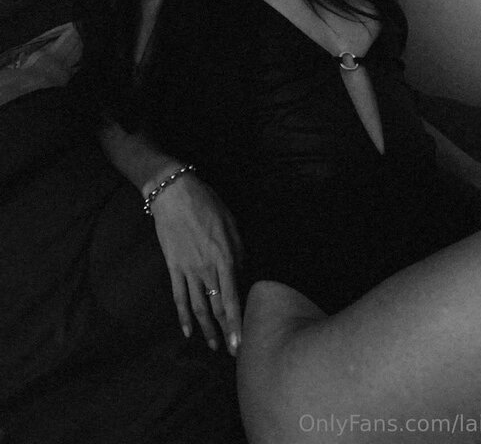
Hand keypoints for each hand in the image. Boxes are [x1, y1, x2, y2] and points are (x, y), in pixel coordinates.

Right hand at [148, 173, 242, 354]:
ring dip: (206, 329)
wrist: (173, 194)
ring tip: (214, 346)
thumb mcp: (231, 222)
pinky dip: (183, 316)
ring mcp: (188, 270)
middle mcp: (207, 269)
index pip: (233, 298)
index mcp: (225, 257)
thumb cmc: (206, 203)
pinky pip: (179, 297)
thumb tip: (241, 273)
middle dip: (226, 331)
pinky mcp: (173, 268)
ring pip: (199, 307)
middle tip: (233, 352)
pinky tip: (187, 331)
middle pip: (217, 307)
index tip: (242, 343)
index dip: (237, 322)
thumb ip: (239, 251)